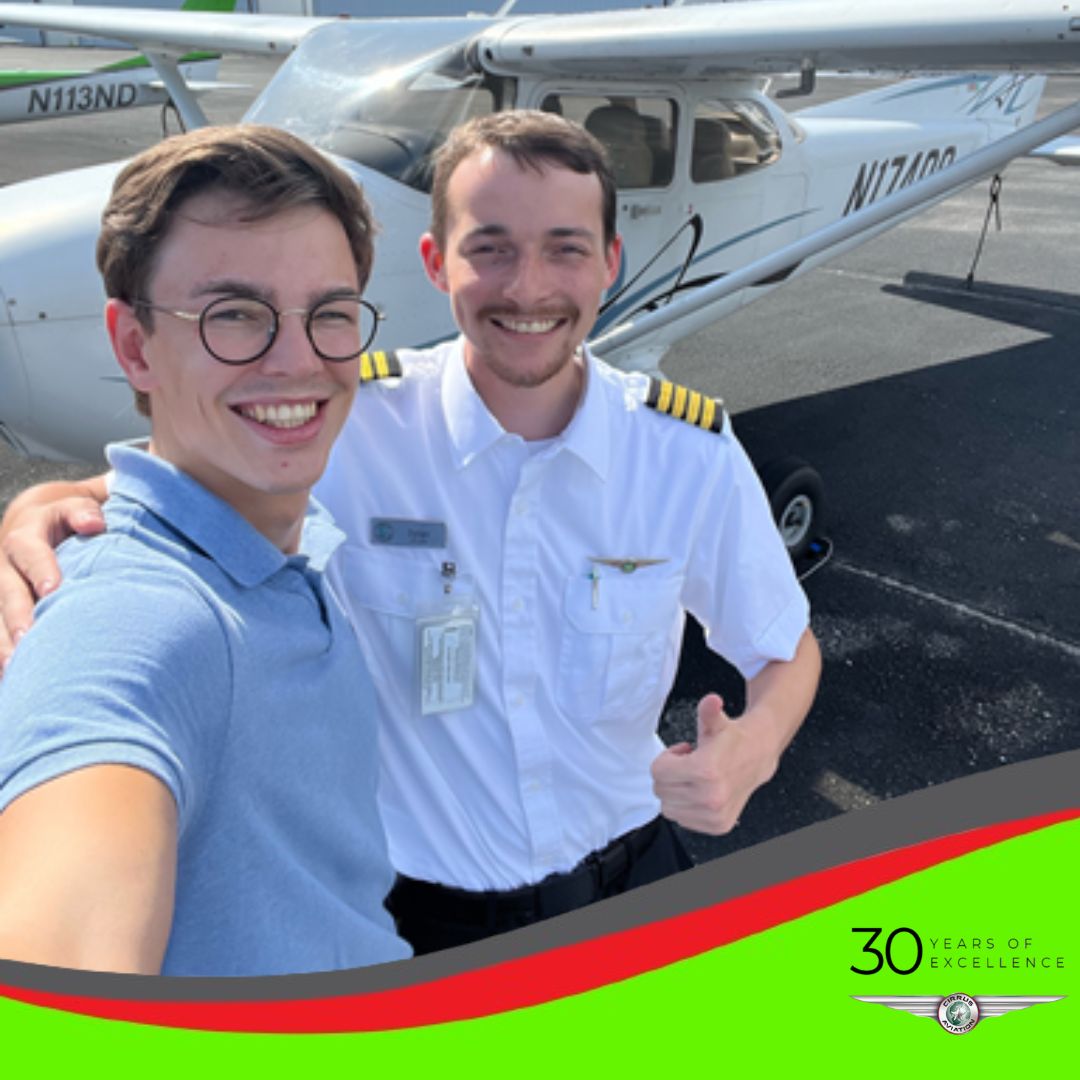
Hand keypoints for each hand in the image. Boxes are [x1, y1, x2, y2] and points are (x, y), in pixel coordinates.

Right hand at [0, 497, 104, 670]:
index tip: (52, 589)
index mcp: (28, 535)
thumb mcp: (78, 509)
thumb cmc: (73, 521)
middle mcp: (6, 562)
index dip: (41, 568)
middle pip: (8, 590)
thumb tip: (94, 524)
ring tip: (14, 668)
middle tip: (29, 638)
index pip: (31, 549)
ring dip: (3, 642)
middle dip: (18, 614)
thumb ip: (85, 513)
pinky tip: (10, 679)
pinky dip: (0, 654)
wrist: (38, 525)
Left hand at [650, 693, 778, 834]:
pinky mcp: (717, 826)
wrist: (758, 755)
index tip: (683, 752)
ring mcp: (714, 814)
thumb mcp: (716, 722)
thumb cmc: (732, 739)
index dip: (667, 758)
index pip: (658, 772)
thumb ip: (708, 710)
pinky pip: (682, 820)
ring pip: (668, 808)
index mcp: (706, 771)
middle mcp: (710, 797)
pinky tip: (701, 792)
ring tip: (694, 778)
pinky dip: (686, 807)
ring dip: (676, 792)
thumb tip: (711, 700)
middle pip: (660, 790)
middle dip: (670, 775)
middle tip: (689, 764)